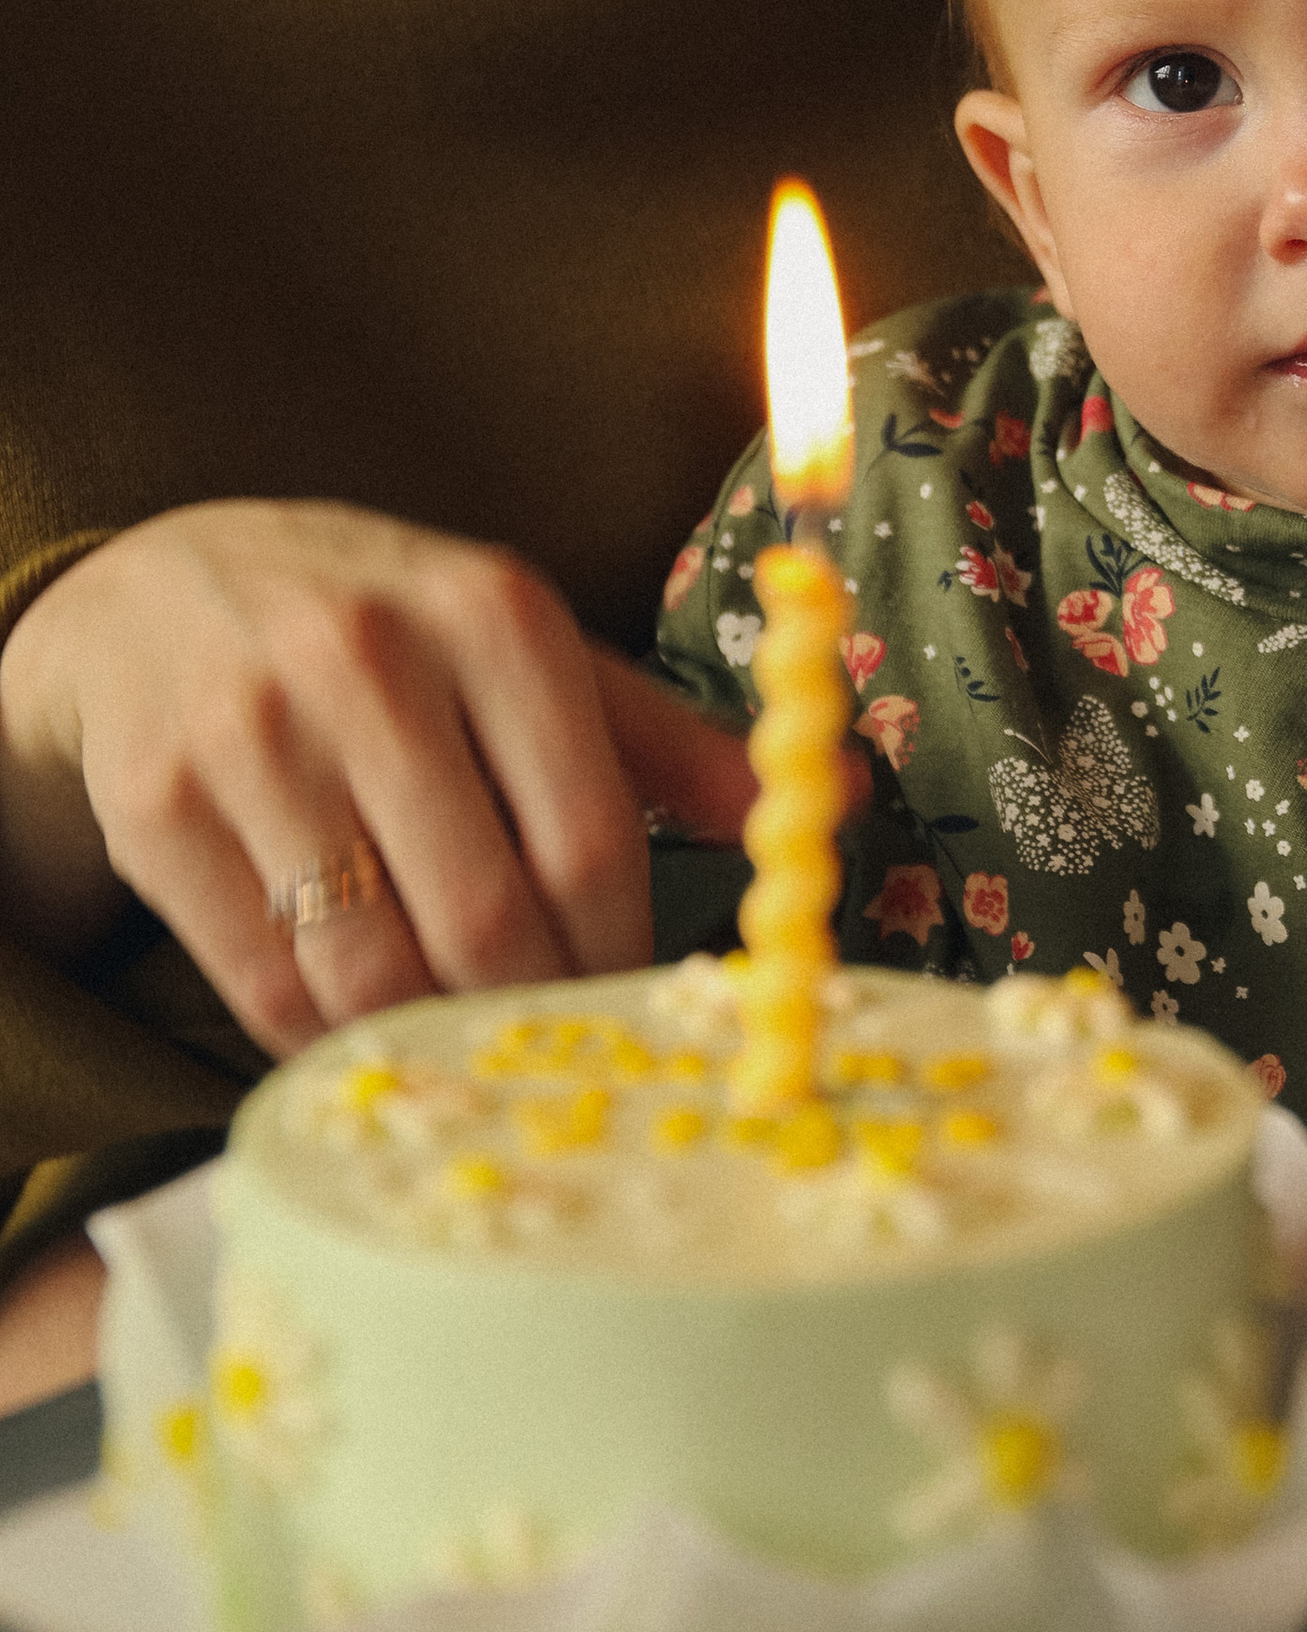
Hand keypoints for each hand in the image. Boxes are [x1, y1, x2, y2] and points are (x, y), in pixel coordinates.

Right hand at [0, 504, 754, 1051]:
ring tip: (455, 1043)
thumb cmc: (389, 631)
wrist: (164, 586)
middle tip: (547, 1045)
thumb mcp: (525, 646)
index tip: (632, 1003)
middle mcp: (368, 658)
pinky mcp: (153, 803)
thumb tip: (827, 803)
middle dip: (529, 1006)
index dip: (621, 949)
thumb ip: (664, 736)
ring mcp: (248, 731)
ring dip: (423, 1033)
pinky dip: (316, 1033)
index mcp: (492, 613)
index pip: (589, 833)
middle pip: (485, 912)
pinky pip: (257, 977)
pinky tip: (353, 1025)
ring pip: (366, 959)